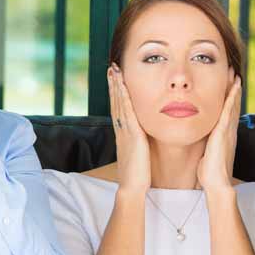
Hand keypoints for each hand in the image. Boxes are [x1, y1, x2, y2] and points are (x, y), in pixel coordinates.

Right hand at [109, 64, 151, 194]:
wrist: (132, 187)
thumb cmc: (138, 173)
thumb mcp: (138, 152)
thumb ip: (138, 141)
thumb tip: (142, 134)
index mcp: (123, 132)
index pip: (118, 107)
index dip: (116, 92)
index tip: (115, 77)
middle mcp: (121, 129)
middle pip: (115, 101)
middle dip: (113, 84)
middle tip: (111, 67)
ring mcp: (125, 131)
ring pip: (119, 103)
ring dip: (116, 85)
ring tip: (114, 70)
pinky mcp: (132, 134)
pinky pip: (127, 112)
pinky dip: (123, 98)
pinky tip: (123, 86)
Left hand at [197, 75, 241, 193]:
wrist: (216, 183)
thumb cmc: (210, 173)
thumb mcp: (207, 155)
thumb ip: (207, 147)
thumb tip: (202, 146)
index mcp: (224, 136)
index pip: (227, 114)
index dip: (229, 100)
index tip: (229, 87)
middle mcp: (229, 131)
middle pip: (232, 106)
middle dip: (233, 91)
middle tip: (234, 75)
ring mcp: (228, 130)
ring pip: (232, 105)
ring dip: (234, 90)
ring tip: (235, 76)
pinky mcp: (224, 132)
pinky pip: (229, 111)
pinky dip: (232, 98)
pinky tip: (235, 87)